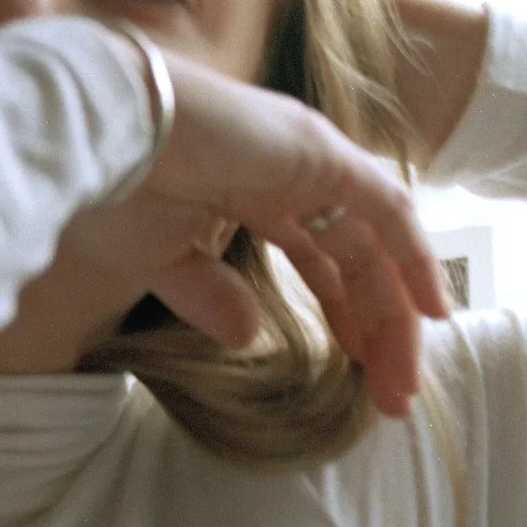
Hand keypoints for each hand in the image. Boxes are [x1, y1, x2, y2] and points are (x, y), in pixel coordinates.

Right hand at [58, 49, 447, 417]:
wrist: (95, 131)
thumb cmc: (109, 188)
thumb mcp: (158, 260)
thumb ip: (208, 296)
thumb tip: (246, 334)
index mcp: (247, 191)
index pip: (317, 257)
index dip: (343, 312)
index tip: (358, 367)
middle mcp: (288, 173)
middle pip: (355, 257)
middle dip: (377, 326)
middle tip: (391, 395)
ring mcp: (308, 158)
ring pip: (377, 241)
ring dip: (398, 310)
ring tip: (406, 379)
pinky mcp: (319, 152)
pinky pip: (387, 208)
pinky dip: (414, 257)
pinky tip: (430, 311)